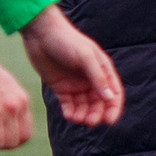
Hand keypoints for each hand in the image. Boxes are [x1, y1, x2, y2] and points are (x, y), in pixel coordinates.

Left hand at [20, 6, 124, 129]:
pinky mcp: (61, 88)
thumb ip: (97, 77)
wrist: (41, 33)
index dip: (114, 108)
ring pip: (84, 106)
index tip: (109, 121)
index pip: (114, 93)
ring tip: (76, 119)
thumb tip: (110, 98)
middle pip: (99, 103)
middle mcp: (91, 79)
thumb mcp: (85, 57)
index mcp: (102, 70)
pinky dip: (70, 112)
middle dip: (96, 114)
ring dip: (83, 115)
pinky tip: (69, 115)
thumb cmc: (67, 40)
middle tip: (90, 122)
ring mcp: (76, 85)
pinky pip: (69, 105)